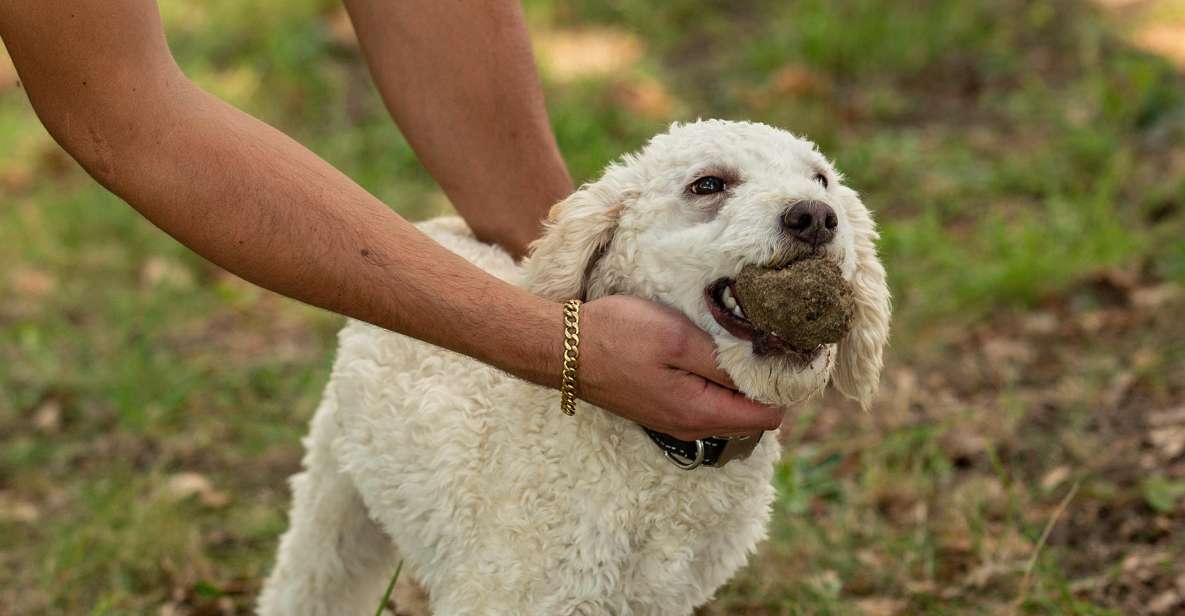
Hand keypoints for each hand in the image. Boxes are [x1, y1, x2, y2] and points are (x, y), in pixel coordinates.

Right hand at [576, 295, 783, 440]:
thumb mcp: (678, 338)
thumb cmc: (618, 337)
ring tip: (733, 341)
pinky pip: (706, 402)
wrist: (565, 349)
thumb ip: (723, 360)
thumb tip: (765, 370)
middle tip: (760, 339)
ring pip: (728, 408)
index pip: (768, 416)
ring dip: (737, 380)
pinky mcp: (663, 409)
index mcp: (701, 412)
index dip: (781, 384)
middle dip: (763, 382)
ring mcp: (676, 421)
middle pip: (751, 414)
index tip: (781, 351)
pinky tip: (707, 352)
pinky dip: (715, 381)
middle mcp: (692, 427)